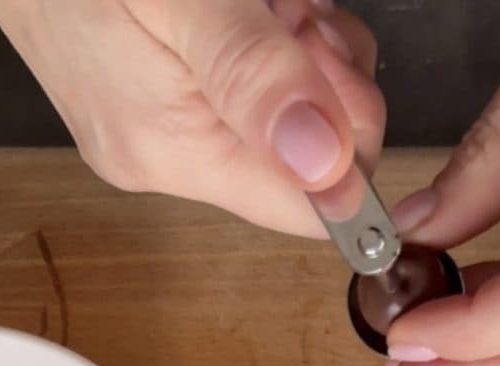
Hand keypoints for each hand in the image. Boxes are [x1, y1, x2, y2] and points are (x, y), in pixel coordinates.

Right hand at [0, 0, 383, 236]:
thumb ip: (253, 74)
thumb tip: (327, 167)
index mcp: (170, 151)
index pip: (304, 211)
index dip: (348, 144)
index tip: (325, 56)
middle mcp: (164, 160)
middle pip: (301, 166)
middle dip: (324, 84)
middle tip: (289, 12)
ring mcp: (155, 132)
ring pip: (282, 124)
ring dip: (302, 56)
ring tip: (262, 2)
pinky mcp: (151, 104)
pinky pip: (245, 97)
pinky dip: (269, 49)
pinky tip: (247, 9)